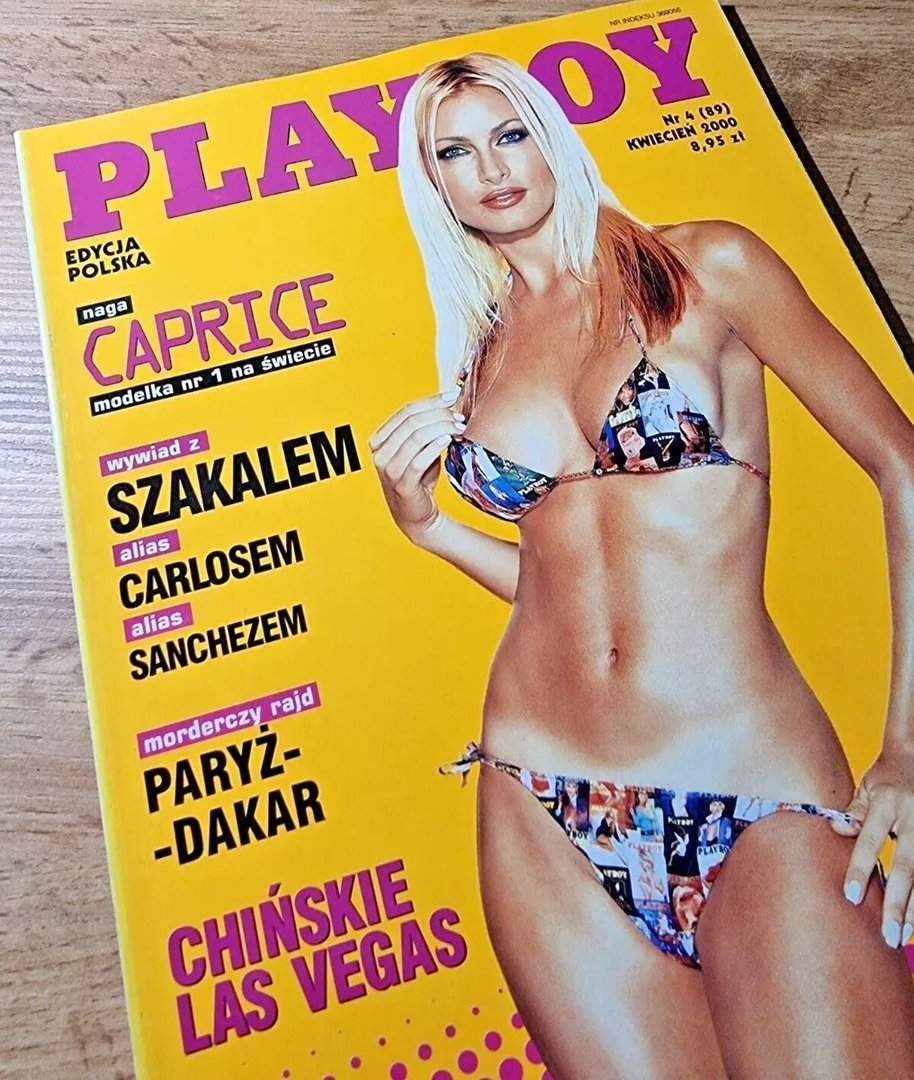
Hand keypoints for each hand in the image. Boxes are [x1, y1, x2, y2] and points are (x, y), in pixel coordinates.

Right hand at [369, 389, 465, 544]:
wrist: (416, 515)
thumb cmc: (418, 479)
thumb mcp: (419, 449)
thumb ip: (426, 428)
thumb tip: (450, 402)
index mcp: (380, 440)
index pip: (406, 411)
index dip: (431, 400)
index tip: (453, 395)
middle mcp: (380, 453)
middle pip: (411, 422)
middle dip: (439, 414)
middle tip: (459, 416)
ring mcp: (388, 470)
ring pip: (415, 437)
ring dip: (441, 428)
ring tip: (459, 428)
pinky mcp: (402, 485)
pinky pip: (419, 460)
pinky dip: (435, 447)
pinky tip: (447, 441)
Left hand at [835, 744, 913, 947]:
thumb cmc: (887, 777)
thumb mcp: (867, 786)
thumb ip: (854, 811)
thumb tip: (837, 830)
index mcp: (888, 802)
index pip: (870, 840)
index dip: (860, 868)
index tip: (850, 897)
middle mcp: (913, 816)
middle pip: (906, 867)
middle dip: (897, 903)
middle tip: (886, 935)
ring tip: (903, 935)